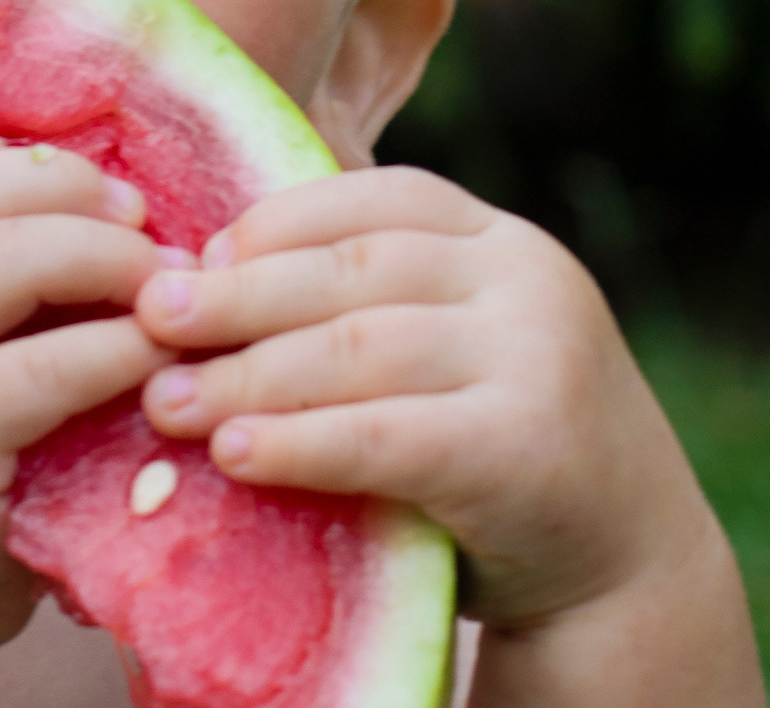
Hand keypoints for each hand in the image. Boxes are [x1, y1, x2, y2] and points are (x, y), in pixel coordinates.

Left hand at [132, 167, 756, 698]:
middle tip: (148, 319)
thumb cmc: (494, 449)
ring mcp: (538, 357)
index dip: (275, 224)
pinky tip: (233, 453)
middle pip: (353, 270)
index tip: (194, 258)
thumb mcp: (446, 351)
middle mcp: (529, 279)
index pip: (373, 200)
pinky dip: (298, 441)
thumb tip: (199, 277)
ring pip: (360, 349)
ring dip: (248, 374)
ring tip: (165, 400)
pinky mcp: (527, 446)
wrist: (621, 569)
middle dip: (239, 296)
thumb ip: (364, 306)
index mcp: (501, 240)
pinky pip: (386, 435)